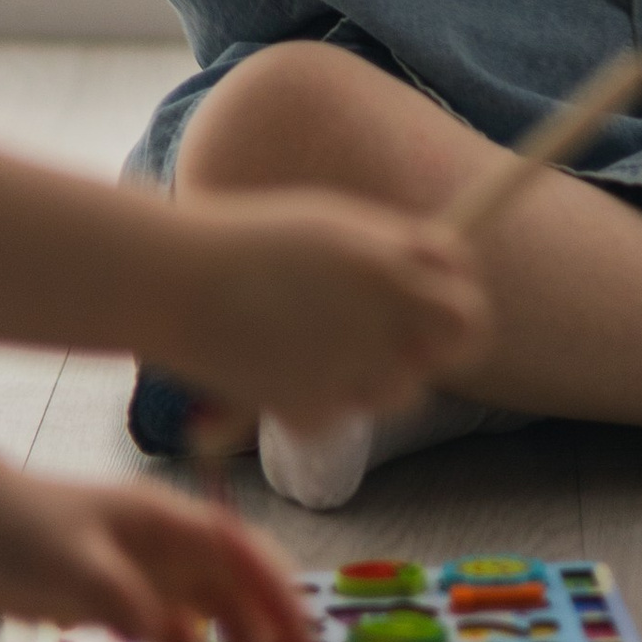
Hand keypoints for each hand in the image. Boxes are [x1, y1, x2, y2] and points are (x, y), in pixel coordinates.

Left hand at [0, 474, 309, 641]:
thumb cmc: (24, 527)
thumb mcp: (71, 559)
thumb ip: (117, 596)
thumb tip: (159, 639)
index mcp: (167, 522)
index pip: (239, 549)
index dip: (275, 586)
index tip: (298, 626)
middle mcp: (170, 547)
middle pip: (237, 583)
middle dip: (271, 620)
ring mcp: (150, 574)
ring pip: (212, 612)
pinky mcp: (126, 601)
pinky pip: (174, 634)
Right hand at [164, 187, 487, 439]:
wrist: (172, 280)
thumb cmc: (249, 240)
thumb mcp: (334, 224)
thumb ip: (394, 248)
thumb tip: (445, 262)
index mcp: (391, 269)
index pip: (469, 297)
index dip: (461, 297)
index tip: (444, 300)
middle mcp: (383, 322)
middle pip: (457, 346)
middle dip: (437, 342)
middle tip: (405, 337)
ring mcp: (351, 372)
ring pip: (401, 392)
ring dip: (377, 375)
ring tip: (322, 345)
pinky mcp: (313, 413)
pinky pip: (339, 417)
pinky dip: (317, 402)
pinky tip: (279, 369)